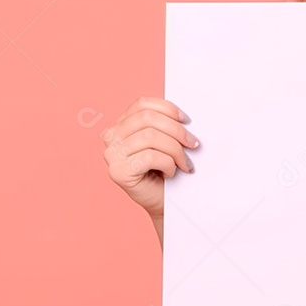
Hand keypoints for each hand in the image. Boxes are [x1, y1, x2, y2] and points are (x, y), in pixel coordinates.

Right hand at [101, 97, 199, 219]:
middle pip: (148, 118)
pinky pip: (150, 157)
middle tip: (193, 144)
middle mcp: (111, 137)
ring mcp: (112, 155)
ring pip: (150, 137)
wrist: (162, 201)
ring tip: (184, 162)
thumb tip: (184, 116)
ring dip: (175, 150)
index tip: (187, 120)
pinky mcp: (118, 171)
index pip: (142, 104)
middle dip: (177, 130)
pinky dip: (168, 163)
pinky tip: (171, 172)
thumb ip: (165, 124)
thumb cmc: (165, 169)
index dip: (168, 108)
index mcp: (121, 125)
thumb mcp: (165, 140)